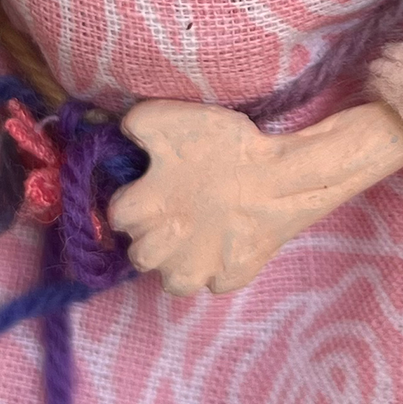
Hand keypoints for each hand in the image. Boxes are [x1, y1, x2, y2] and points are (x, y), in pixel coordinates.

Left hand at [109, 98, 402, 298]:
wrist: (285, 178)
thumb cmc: (227, 148)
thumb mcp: (172, 120)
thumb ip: (138, 126)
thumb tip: (124, 132)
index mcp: (139, 212)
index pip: (117, 216)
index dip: (133, 200)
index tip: (153, 190)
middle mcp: (160, 251)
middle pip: (140, 254)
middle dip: (153, 235)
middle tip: (176, 214)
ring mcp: (196, 271)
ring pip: (172, 282)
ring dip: (179, 262)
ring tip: (196, 239)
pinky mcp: (228, 280)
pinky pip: (214, 282)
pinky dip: (218, 267)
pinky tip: (228, 243)